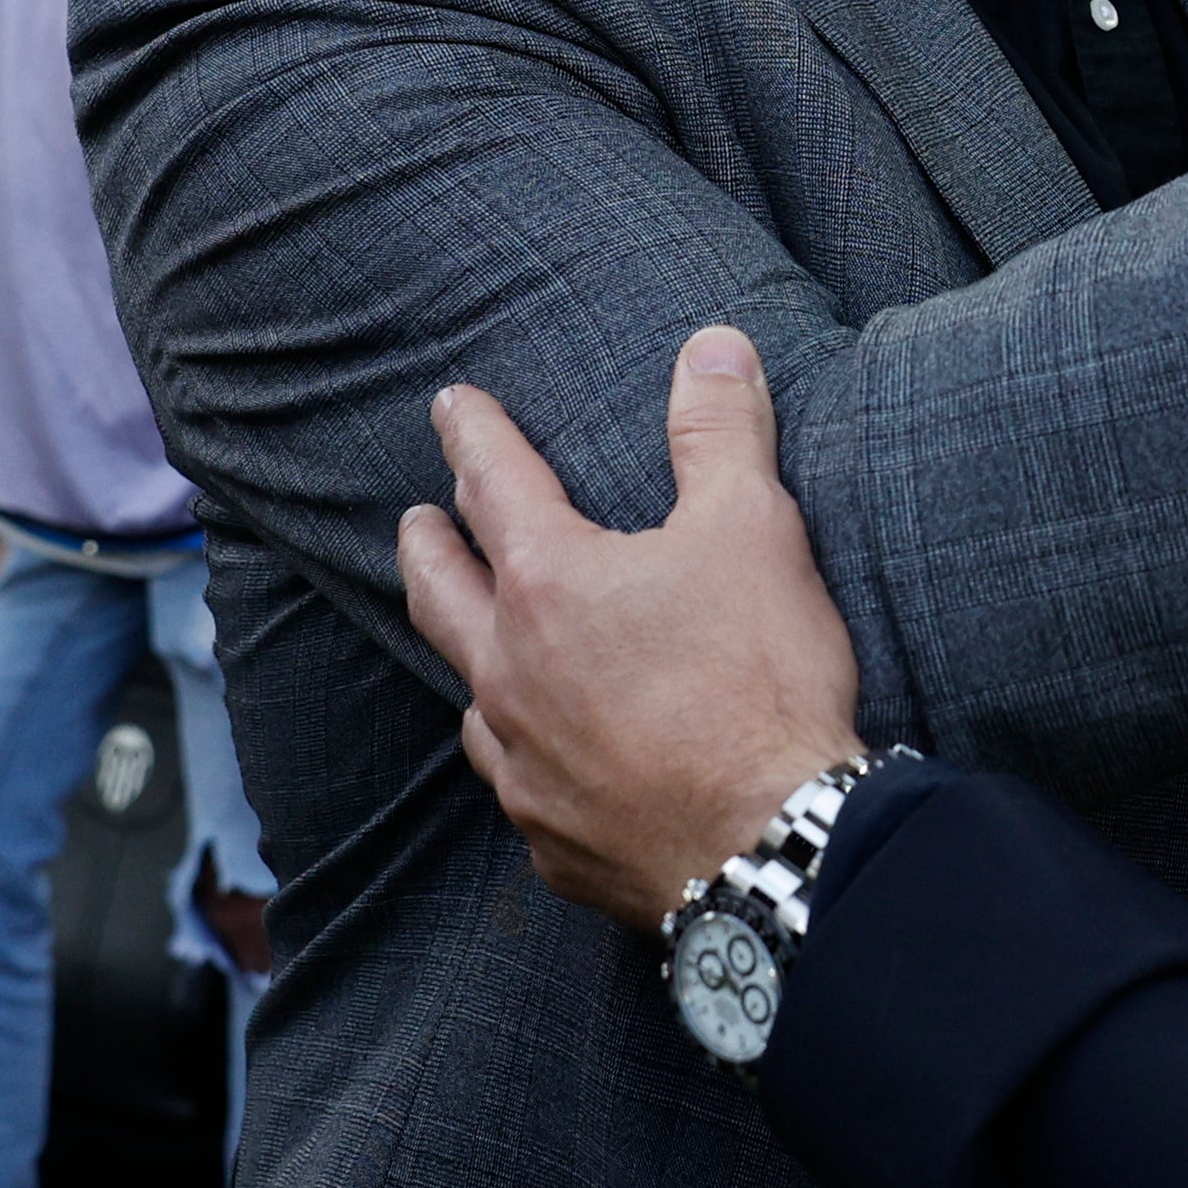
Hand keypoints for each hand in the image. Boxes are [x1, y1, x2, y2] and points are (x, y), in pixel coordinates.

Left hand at [399, 327, 869, 935]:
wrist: (770, 843)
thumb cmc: (759, 680)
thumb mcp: (755, 528)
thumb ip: (721, 431)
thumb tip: (709, 345)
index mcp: (550, 584)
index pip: (493, 484)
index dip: (473, 435)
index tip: (451, 406)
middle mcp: (511, 672)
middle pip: (441, 592)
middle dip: (427, 545)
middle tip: (417, 521)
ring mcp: (522, 764)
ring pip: (470, 694)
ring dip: (466, 653)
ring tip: (476, 638)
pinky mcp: (549, 837)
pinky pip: (517, 782)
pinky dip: (520, 751)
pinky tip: (542, 756)